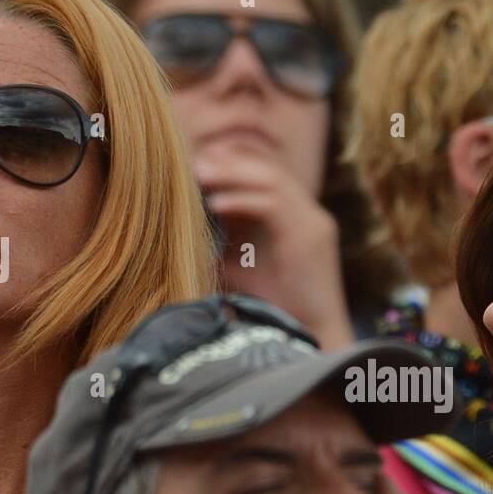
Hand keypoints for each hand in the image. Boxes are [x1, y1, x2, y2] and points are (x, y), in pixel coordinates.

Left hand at [194, 141, 353, 348]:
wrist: (311, 335)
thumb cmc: (273, 307)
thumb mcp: (239, 265)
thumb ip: (222, 240)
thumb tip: (179, 224)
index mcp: (292, 215)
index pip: (265, 167)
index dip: (231, 158)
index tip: (194, 159)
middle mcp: (306, 211)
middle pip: (269, 165)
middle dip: (228, 160)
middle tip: (192, 160)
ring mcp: (313, 220)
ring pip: (273, 177)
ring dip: (233, 173)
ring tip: (200, 174)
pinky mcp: (313, 235)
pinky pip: (275, 203)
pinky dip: (243, 200)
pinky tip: (216, 205)